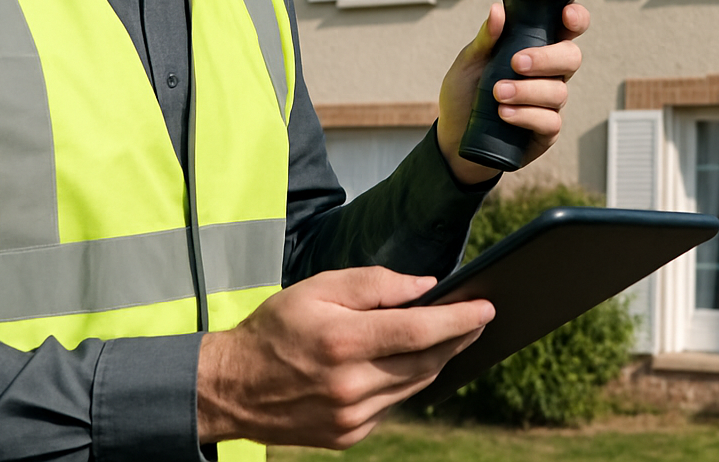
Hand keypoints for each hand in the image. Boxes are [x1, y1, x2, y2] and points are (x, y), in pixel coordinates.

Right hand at [197, 267, 492, 447]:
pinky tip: (407, 361)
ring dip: (438, 359)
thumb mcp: (318, 287)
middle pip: (427, 361)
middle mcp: (351, 385)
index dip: (459, 318)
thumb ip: (375, 283)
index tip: (487, 306)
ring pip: (416, 385)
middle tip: (477, 316)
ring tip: (450, 334)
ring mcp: (352, 416)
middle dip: (457, 336)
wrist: (232, 389)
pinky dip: (407, 380)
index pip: (420, 330)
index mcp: (343, 342)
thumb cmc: (274, 329)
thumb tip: (424, 286)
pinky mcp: (350, 435)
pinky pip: (394, 404)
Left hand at [436, 2, 589, 185]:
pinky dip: (527, 115)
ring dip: (527, 91)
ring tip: (497, 93)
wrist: (455, 138)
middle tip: (516, 63)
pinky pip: (550, 121)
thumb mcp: (469, 62)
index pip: (567, 28)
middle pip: (572, 57)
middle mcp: (549, 73)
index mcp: (535, 48)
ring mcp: (549, 103)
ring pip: (558, 91)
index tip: (565, 15)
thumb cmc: (465, 95)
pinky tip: (505, 114)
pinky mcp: (546, 131)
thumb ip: (486, 38)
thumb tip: (497, 11)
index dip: (576, 19)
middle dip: (547, 58)